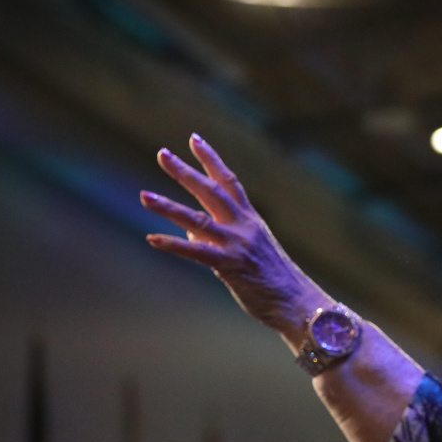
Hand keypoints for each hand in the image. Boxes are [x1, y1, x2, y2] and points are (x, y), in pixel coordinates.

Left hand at [141, 135, 324, 339]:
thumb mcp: (250, 252)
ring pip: (197, 219)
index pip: (229, 181)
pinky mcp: (230, 264)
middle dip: (184, 171)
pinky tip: (152, 238)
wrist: (297, 302)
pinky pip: (196, 251)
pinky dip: (173, 244)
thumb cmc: (274, 281)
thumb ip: (220, 237)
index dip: (211, 159)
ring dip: (168, 207)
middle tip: (162, 154)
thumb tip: (189, 232)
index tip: (194, 139)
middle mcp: (244, 225)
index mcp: (251, 219)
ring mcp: (237, 243)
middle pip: (211, 190)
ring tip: (144, 196)